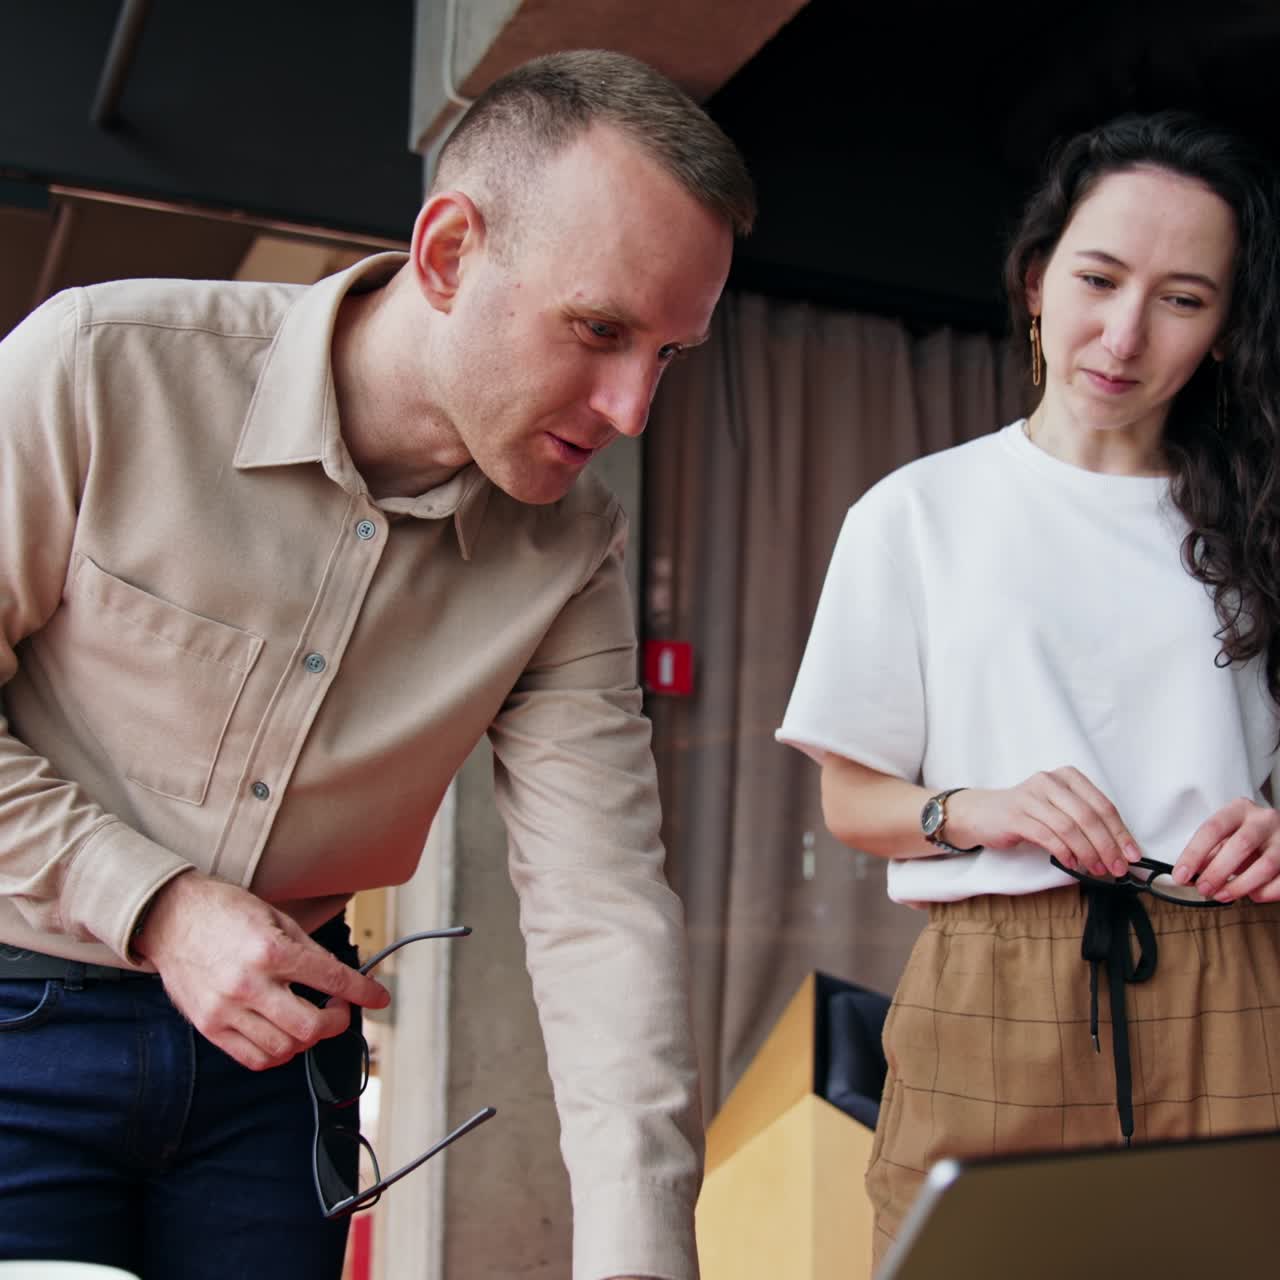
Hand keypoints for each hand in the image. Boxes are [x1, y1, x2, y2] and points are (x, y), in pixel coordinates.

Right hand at [133, 872, 389, 1070]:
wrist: (170, 917)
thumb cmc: (226, 912)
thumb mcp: (277, 918)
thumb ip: (309, 951)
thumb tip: (341, 979)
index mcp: (271, 951)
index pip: (332, 979)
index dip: (363, 992)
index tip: (379, 998)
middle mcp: (248, 984)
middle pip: (310, 1028)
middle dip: (337, 1023)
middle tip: (338, 1010)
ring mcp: (225, 1010)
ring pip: (284, 1049)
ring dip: (306, 1039)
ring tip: (308, 1018)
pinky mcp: (208, 1027)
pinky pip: (254, 1058)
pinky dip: (278, 1053)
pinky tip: (282, 1033)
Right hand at [945, 767, 1140, 877]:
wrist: (982, 813)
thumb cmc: (1027, 814)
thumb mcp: (1059, 810)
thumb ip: (1085, 822)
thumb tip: (1119, 850)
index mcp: (1067, 777)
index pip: (1102, 805)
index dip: (1120, 832)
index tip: (1132, 855)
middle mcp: (1049, 781)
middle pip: (1088, 816)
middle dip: (1107, 846)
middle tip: (1117, 868)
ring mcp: (1031, 796)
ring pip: (1069, 827)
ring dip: (1088, 853)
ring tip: (1096, 870)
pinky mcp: (1015, 815)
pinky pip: (1047, 836)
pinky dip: (1063, 852)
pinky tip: (1071, 864)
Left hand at [1173, 797, 1279, 902]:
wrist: (1279, 836)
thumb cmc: (1246, 839)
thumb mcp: (1224, 839)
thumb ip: (1206, 856)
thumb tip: (1186, 877)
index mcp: (1239, 810)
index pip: (1213, 828)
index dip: (1194, 854)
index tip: (1181, 876)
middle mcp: (1265, 820)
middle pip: (1241, 844)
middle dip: (1217, 871)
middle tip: (1203, 889)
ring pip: (1265, 865)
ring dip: (1239, 885)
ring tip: (1222, 895)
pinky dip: (1265, 893)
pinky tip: (1252, 895)